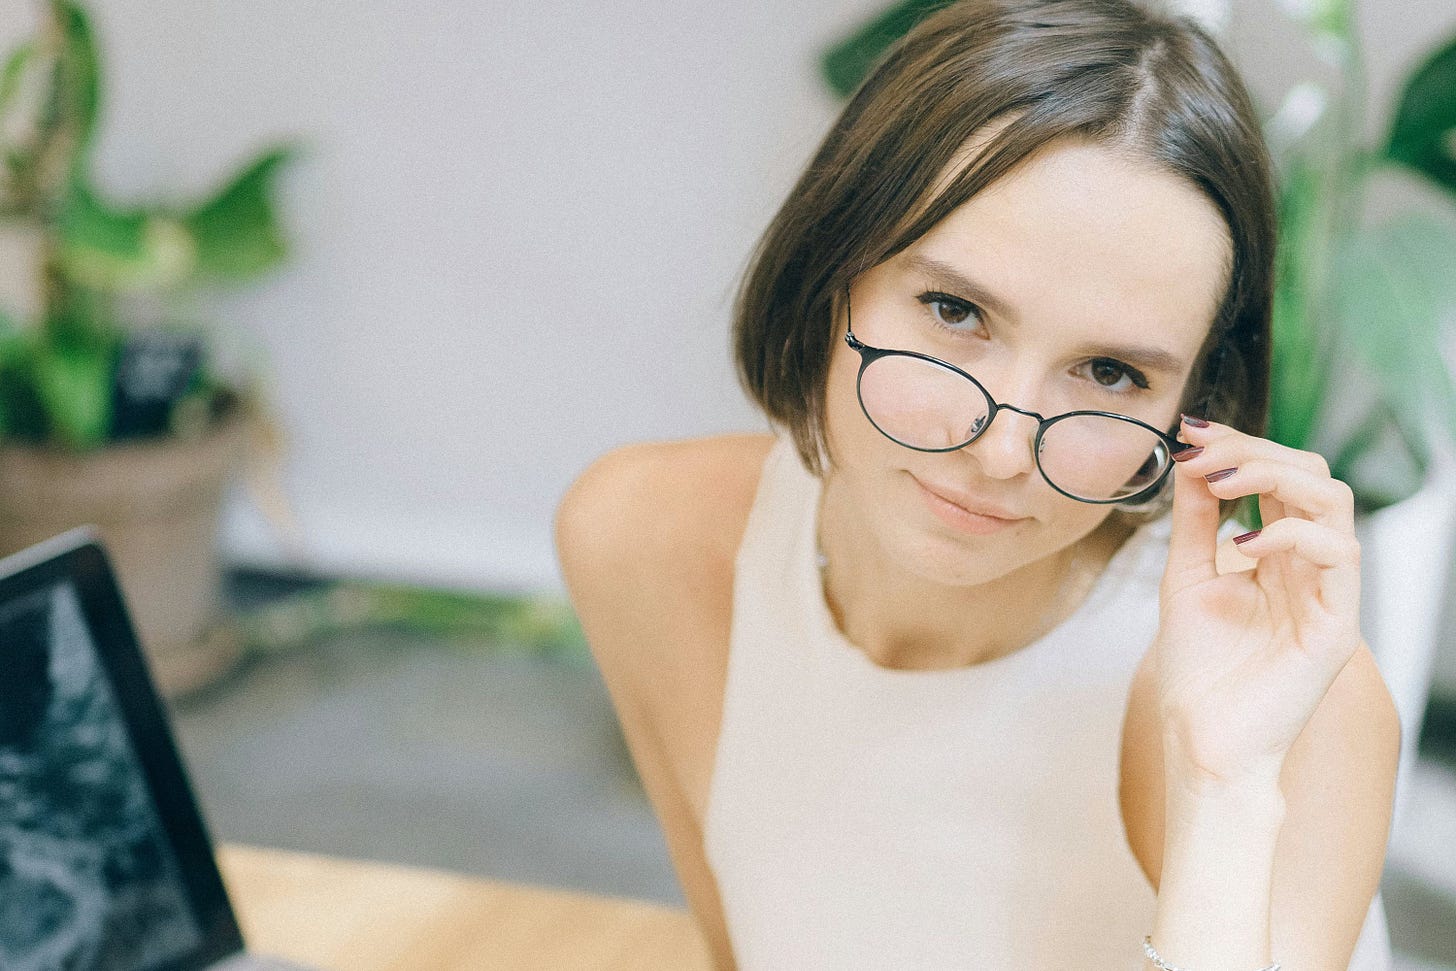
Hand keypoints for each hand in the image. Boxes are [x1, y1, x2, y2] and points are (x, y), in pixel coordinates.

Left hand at [1151, 415, 1361, 786]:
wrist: (1201, 741)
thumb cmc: (1198, 670)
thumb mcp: (1186, 577)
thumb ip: (1194, 521)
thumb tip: (1188, 459)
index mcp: (1277, 553)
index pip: (1278, 477)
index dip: (1240, 445)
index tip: (1190, 431)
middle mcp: (1308, 565)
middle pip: (1311, 475)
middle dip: (1254, 451)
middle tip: (1201, 453)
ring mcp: (1327, 591)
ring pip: (1333, 501)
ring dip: (1273, 477)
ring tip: (1219, 483)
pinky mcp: (1337, 623)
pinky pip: (1338, 554)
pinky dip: (1289, 534)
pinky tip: (1241, 546)